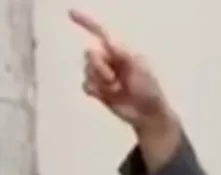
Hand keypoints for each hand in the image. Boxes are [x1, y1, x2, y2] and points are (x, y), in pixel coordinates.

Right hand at [71, 10, 171, 132]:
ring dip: (100, 82)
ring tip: (116, 90)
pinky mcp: (98, 90)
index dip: (86, 23)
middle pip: (90, 54)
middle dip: (99, 68)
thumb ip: (125, 56)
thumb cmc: (150, 91)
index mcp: (120, 52)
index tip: (71, 14)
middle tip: (115, 81)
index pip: (101, 34)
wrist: (148, 115)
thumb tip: (110, 42)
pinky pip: (85, 85)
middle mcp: (109, 61)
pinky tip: (105, 96)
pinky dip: (94, 90)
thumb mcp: (141, 70)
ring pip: (86, 70)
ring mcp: (103, 75)